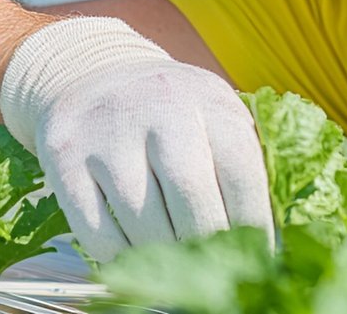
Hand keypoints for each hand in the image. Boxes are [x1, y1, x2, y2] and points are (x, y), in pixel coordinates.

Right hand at [0, 17, 273, 259]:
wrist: (90, 71)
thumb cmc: (171, 108)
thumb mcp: (213, 110)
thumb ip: (244, 156)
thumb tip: (282, 232)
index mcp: (207, 99)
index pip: (240, 169)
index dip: (254, 222)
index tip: (263, 257)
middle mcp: (158, 108)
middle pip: (191, 195)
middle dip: (209, 244)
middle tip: (218, 274)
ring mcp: (108, 132)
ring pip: (142, 219)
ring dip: (164, 257)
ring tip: (179, 271)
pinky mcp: (65, 157)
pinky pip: (95, 228)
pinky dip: (119, 256)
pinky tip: (135, 259)